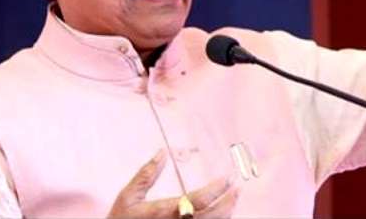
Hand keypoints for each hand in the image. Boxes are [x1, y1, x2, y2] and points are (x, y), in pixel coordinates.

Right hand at [107, 150, 238, 217]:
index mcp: (164, 212)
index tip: (228, 178)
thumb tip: (162, 153)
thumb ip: (145, 175)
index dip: (216, 189)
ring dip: (226, 214)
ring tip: (232, 199)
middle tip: (237, 188)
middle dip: (229, 202)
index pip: (198, 200)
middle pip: (213, 217)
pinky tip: (220, 214)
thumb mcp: (128, 197)